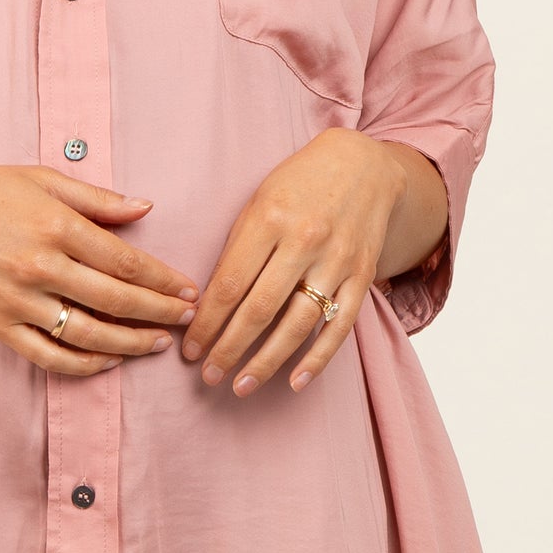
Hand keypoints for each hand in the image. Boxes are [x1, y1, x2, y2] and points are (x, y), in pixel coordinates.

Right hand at [0, 164, 199, 374]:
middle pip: (115, 300)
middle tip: (188, 320)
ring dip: (131, 344)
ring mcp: (16, 300)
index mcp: (54, 225)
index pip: (124, 261)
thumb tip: (146, 208)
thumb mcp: (38, 179)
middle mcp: (38, 266)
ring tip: (157, 344)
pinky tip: (108, 361)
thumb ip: (95, 197)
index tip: (188, 290)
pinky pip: (48, 356)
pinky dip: (83, 365)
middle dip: (159, 313)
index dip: (162, 280)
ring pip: (88, 335)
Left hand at [179, 129, 406, 396]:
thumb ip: (238, 249)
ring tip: (240, 387)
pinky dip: (317, 359)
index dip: (206, 323)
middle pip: (259, 309)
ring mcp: (337, 261)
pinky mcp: (363, 277)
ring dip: (266, 362)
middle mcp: (304, 241)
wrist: (364, 166)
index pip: (229, 284)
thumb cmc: (298, 184)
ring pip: (298, 325)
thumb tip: (208, 304)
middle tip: (207, 376)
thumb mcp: (258, 202)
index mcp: (269, 219)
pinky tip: (294, 382)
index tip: (189, 349)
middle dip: (229, 348)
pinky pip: (339, 327)